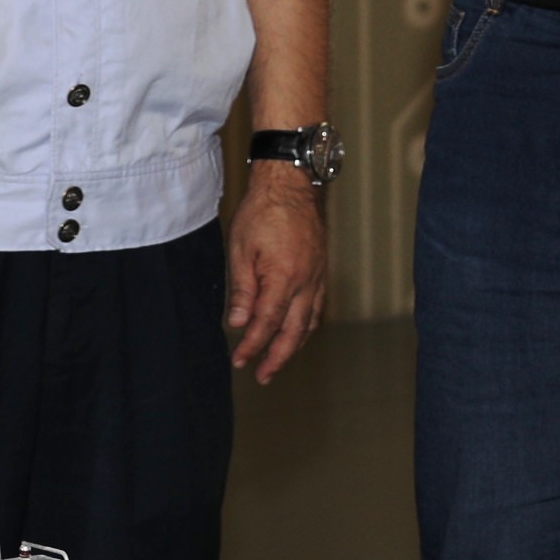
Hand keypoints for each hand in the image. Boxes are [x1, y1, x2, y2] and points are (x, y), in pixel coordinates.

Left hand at [224, 164, 330, 382]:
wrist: (290, 184)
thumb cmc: (263, 211)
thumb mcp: (241, 249)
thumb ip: (242, 290)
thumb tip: (238, 323)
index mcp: (284, 277)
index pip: (267, 323)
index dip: (252, 345)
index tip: (239, 360)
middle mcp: (306, 281)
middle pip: (294, 331)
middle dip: (277, 357)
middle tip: (262, 375)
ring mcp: (318, 276)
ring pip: (310, 322)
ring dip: (294, 345)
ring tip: (278, 360)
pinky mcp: (321, 270)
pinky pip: (317, 307)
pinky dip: (307, 326)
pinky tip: (297, 332)